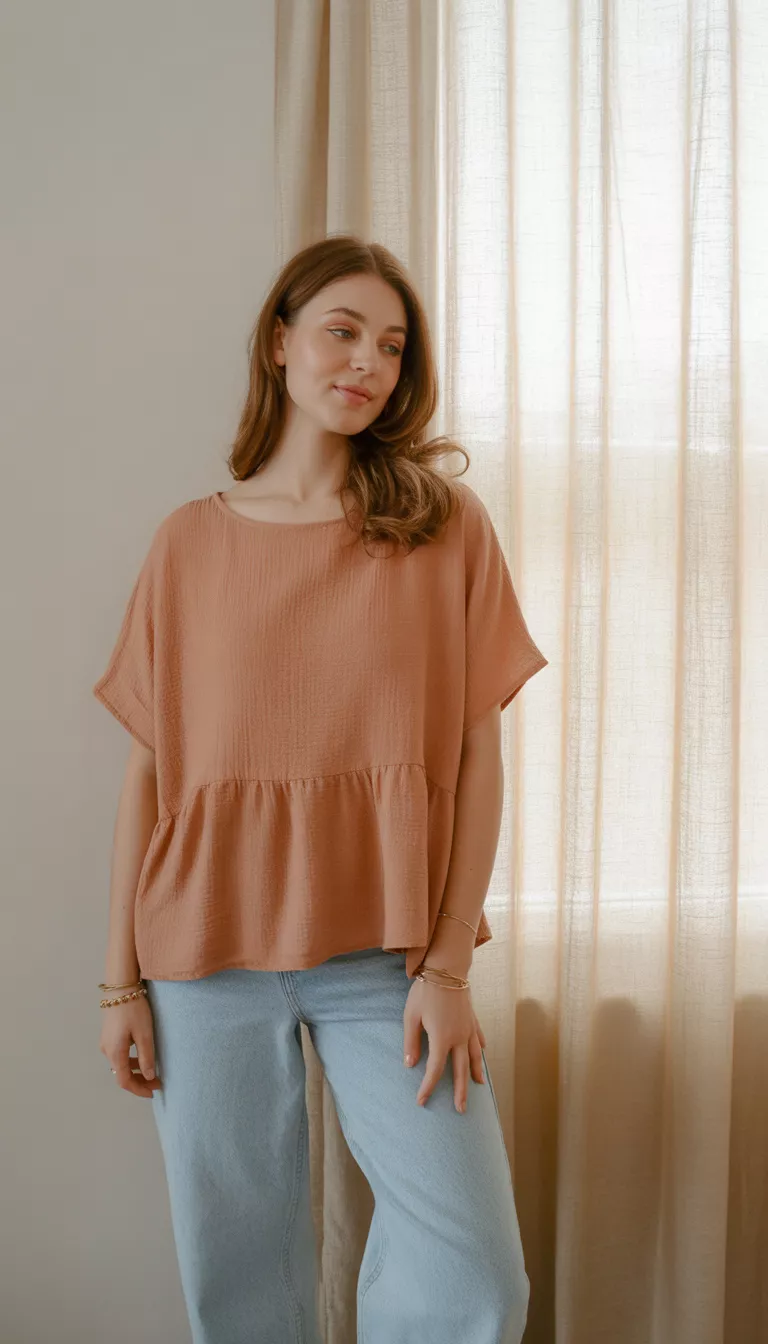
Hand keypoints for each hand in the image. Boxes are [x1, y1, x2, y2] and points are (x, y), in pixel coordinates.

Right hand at [99, 996, 162, 1099]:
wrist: (120, 987)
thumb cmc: (133, 1009)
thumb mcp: (144, 1034)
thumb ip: (146, 1057)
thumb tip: (149, 1077)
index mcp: (115, 1053)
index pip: (125, 1081)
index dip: (138, 1090)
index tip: (153, 1093)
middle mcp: (107, 1051)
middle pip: (121, 1075)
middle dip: (139, 1082)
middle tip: (157, 1083)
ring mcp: (106, 1043)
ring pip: (120, 1065)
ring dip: (135, 1071)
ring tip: (152, 1072)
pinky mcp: (109, 1035)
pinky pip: (119, 1055)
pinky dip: (130, 1061)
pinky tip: (142, 1057)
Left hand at [403, 975, 486, 1111]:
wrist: (446, 967)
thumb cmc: (425, 991)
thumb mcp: (411, 1016)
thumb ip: (411, 1042)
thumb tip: (410, 1065)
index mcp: (442, 1039)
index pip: (436, 1070)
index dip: (428, 1087)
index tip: (421, 1101)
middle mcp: (459, 1037)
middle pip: (461, 1070)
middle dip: (460, 1091)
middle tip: (461, 1110)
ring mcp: (468, 1028)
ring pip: (475, 1056)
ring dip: (475, 1073)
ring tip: (479, 1087)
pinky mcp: (472, 1017)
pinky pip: (478, 1037)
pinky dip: (481, 1049)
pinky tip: (483, 1053)